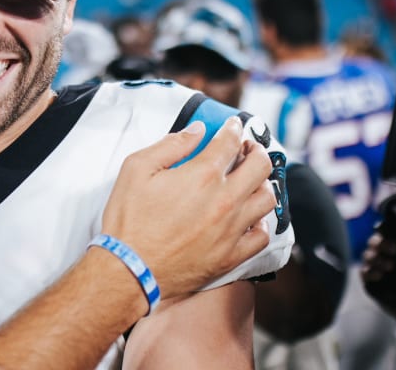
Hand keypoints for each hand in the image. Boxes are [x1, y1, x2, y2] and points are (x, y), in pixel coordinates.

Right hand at [100, 116, 275, 299]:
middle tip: (247, 149)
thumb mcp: (136, 168)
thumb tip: (198, 130)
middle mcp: (224, 200)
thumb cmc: (129, 219)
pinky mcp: (231, 256)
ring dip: (262, 184)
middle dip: (256, 150)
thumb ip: (171, 144)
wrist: (128, 269)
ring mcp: (231, 230)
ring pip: (267, 199)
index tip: (233, 127)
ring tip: (250, 181)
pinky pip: (262, 236)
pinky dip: (260, 222)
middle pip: (260, 166)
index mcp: (202, 175)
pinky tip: (248, 217)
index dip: (234, 129)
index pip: (230, 142)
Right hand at [361, 232, 395, 318]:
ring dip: (378, 259)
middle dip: (383, 244)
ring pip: (368, 255)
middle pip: (374, 242)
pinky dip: (370, 272)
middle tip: (395, 250)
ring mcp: (373, 265)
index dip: (388, 234)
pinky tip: (379, 275)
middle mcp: (381, 253)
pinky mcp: (368, 279)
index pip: (385, 233)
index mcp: (393, 246)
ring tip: (391, 266)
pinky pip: (364, 272)